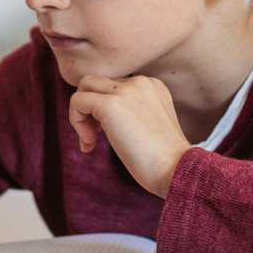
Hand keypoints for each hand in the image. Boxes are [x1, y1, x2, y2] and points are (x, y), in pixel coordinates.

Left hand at [68, 75, 190, 198]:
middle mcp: (139, 82)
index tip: (105, 136)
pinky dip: (76, 122)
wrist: (176, 170)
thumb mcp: (147, 126)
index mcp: (151, 85)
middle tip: (93, 138)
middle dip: (88, 110)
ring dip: (79, 115)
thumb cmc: (164, 160)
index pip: (112, 86)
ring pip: (84, 88)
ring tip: (89, 142)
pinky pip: (77, 101)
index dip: (102, 111)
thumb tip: (94, 116)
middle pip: (96, 83)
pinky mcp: (111, 104)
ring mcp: (125, 91)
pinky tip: (89, 144)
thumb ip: (128, 114)